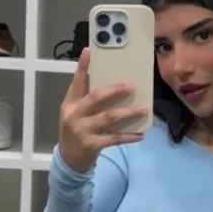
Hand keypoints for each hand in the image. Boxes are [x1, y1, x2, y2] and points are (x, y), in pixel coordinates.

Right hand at [58, 48, 146, 172]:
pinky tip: (141, 134)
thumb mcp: (76, 115)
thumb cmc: (76, 132)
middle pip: (96, 97)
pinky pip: (115, 138)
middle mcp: (74, 115)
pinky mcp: (92, 145)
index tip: (89, 51)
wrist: (68, 160)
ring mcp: (82, 131)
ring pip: (109, 117)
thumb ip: (88, 102)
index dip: (82, 66)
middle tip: (132, 86)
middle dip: (115, 90)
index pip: (76, 82)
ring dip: (128, 112)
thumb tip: (113, 87)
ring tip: (143, 108)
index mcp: (70, 104)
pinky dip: (129, 136)